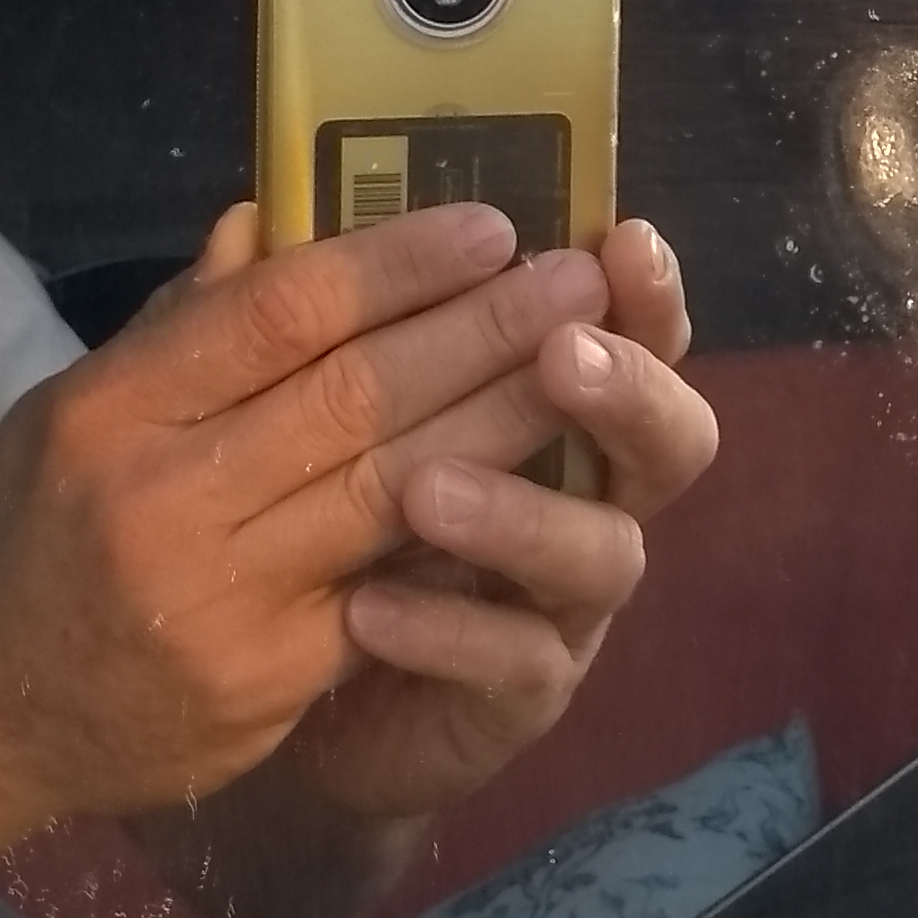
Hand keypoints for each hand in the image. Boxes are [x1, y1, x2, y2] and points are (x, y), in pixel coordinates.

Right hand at [0, 197, 673, 908]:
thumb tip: (266, 213)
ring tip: (588, 361)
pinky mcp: (270, 674)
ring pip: (391, 485)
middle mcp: (163, 497)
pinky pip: (391, 582)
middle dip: (483, 330)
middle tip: (578, 277)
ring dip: (505, 418)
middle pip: (354, 394)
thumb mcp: (77, 410)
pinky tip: (545, 482)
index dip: (397, 264)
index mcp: (113, 409)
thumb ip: (182, 322)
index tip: (490, 227)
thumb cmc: (50, 535)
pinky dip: (469, 528)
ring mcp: (220, 594)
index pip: (279, 312)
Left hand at [266, 220, 715, 831]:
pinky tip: (369, 610)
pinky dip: (447, 631)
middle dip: (623, 388)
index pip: (632, 332)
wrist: (277, 686)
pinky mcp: (521, 695)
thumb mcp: (296, 406)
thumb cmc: (319, 512)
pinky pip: (514, 664)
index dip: (645, 292)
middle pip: (666, 438)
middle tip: (563, 351)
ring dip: (521, 514)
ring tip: (426, 489)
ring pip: (604, 553)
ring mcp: (564, 601)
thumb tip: (252, 222)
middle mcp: (588, 495)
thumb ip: (297, 322)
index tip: (620, 240)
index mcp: (557, 402)